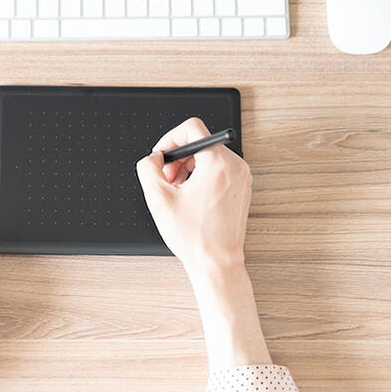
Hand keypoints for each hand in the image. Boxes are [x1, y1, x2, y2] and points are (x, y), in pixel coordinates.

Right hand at [135, 117, 252, 282]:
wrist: (217, 263)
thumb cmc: (194, 237)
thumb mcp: (159, 199)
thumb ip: (148, 168)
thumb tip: (153, 157)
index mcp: (218, 164)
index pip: (192, 128)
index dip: (170, 139)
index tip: (161, 157)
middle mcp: (235, 166)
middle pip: (200, 142)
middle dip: (178, 157)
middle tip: (166, 179)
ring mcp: (242, 177)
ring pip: (209, 155)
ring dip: (188, 167)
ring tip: (177, 190)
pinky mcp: (242, 187)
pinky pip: (219, 168)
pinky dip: (202, 175)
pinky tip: (190, 196)